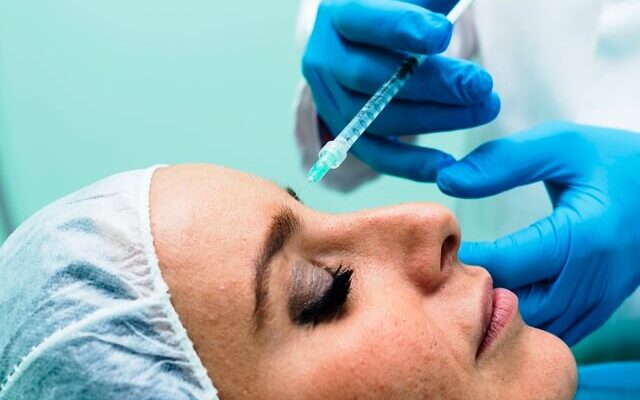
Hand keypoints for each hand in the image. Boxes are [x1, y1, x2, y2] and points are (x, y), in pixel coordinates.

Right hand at [302, 0, 499, 181]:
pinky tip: (447, 164)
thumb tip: (454, 20)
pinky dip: (411, 164)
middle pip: (371, 77)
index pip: (365, 21)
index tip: (445, 34)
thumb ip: (432, 5)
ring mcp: (332, 102)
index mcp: (338, 16)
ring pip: (376, 119)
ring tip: (483, 109)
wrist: (368, 46)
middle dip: (431, 83)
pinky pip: (376, 154)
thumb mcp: (414, 4)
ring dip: (434, 119)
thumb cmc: (400, 17)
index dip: (402, 28)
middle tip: (480, 85)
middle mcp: (326, 60)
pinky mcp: (347, 134)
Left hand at [436, 122, 639, 344]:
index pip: (507, 263)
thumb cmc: (611, 161)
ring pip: (532, 325)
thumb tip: (446, 180)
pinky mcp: (597, 311)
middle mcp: (592, 280)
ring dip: (496, 307)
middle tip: (445, 267)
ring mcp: (597, 302)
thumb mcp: (561, 145)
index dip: (465, 258)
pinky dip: (521, 318)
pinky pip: (551, 331)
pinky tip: (498, 293)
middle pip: (516, 304)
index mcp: (583, 237)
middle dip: (476, 290)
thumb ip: (504, 162)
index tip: (438, 245)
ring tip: (467, 280)